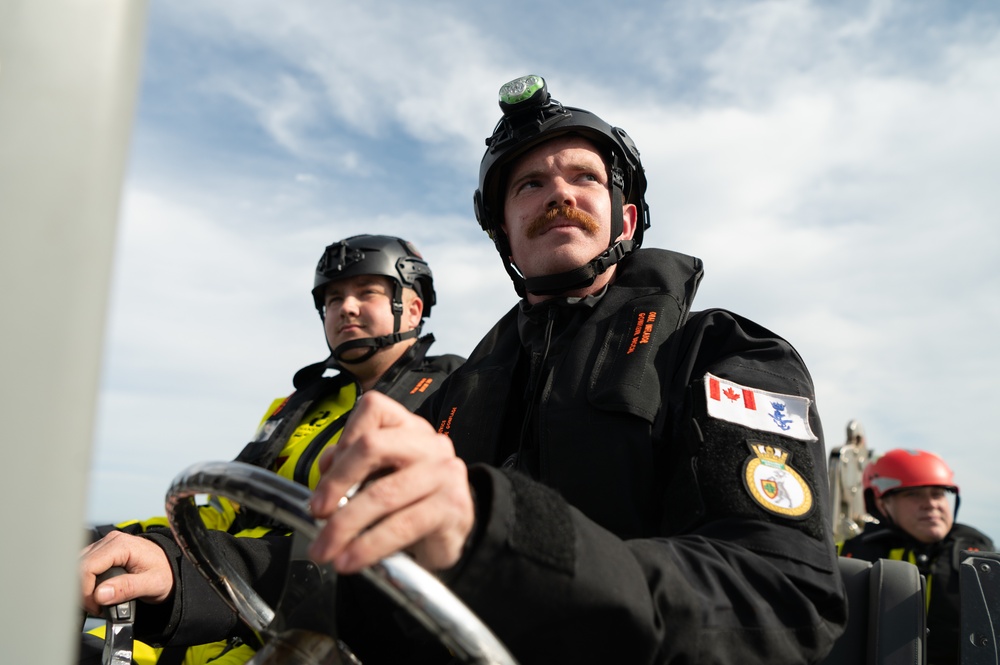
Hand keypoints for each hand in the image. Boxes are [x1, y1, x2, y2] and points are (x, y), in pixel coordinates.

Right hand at [79, 530, 173, 615]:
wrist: (171, 567)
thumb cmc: (165, 573)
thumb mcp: (152, 584)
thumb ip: (127, 588)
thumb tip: (100, 594)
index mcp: (121, 545)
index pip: (87, 567)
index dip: (85, 591)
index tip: (96, 607)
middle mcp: (110, 541)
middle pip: (79, 568)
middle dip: (83, 591)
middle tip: (98, 607)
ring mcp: (104, 546)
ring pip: (77, 569)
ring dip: (84, 588)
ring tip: (100, 601)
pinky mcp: (101, 553)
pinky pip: (84, 568)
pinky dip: (86, 584)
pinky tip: (98, 593)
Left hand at [308, 391, 473, 573]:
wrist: (453, 533)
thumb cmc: (412, 501)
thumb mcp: (381, 475)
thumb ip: (353, 464)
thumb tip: (326, 469)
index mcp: (409, 428)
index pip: (373, 410)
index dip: (343, 438)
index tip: (325, 471)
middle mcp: (429, 444)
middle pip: (372, 446)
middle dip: (336, 481)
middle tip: (317, 511)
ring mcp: (444, 473)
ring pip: (383, 493)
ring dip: (345, 525)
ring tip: (326, 548)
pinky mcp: (452, 507)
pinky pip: (402, 526)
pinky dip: (369, 546)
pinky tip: (352, 559)